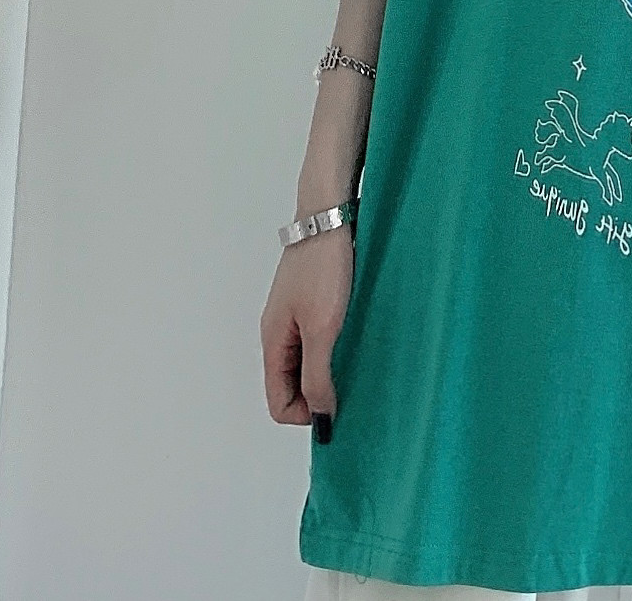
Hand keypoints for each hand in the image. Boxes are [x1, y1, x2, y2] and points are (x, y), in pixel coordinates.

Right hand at [260, 225, 353, 430]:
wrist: (330, 216)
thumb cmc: (323, 266)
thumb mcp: (322, 327)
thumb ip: (317, 373)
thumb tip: (320, 414)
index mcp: (273, 342)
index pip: (277, 402)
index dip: (306, 415)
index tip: (338, 410)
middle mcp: (280, 332)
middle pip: (291, 385)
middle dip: (318, 395)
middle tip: (353, 390)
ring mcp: (297, 315)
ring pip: (307, 361)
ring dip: (329, 371)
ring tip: (358, 364)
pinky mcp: (314, 299)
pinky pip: (320, 338)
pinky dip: (335, 348)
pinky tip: (358, 340)